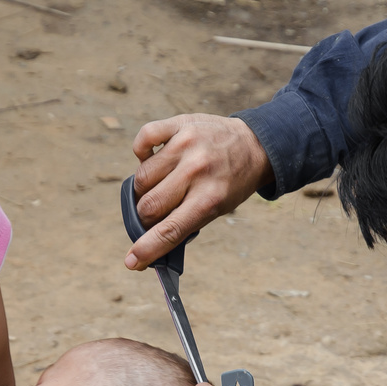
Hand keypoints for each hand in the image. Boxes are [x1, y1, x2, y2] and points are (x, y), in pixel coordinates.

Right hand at [126, 114, 273, 269]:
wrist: (254, 145)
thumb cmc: (231, 183)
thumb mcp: (217, 209)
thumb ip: (183, 223)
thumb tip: (148, 243)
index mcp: (210, 198)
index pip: (170, 230)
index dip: (147, 248)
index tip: (132, 261)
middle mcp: (197, 170)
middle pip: (149, 205)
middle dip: (146, 216)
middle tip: (155, 213)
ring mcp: (186, 144)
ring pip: (141, 178)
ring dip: (144, 188)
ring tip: (162, 184)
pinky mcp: (179, 124)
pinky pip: (142, 140)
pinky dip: (141, 153)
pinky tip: (153, 159)